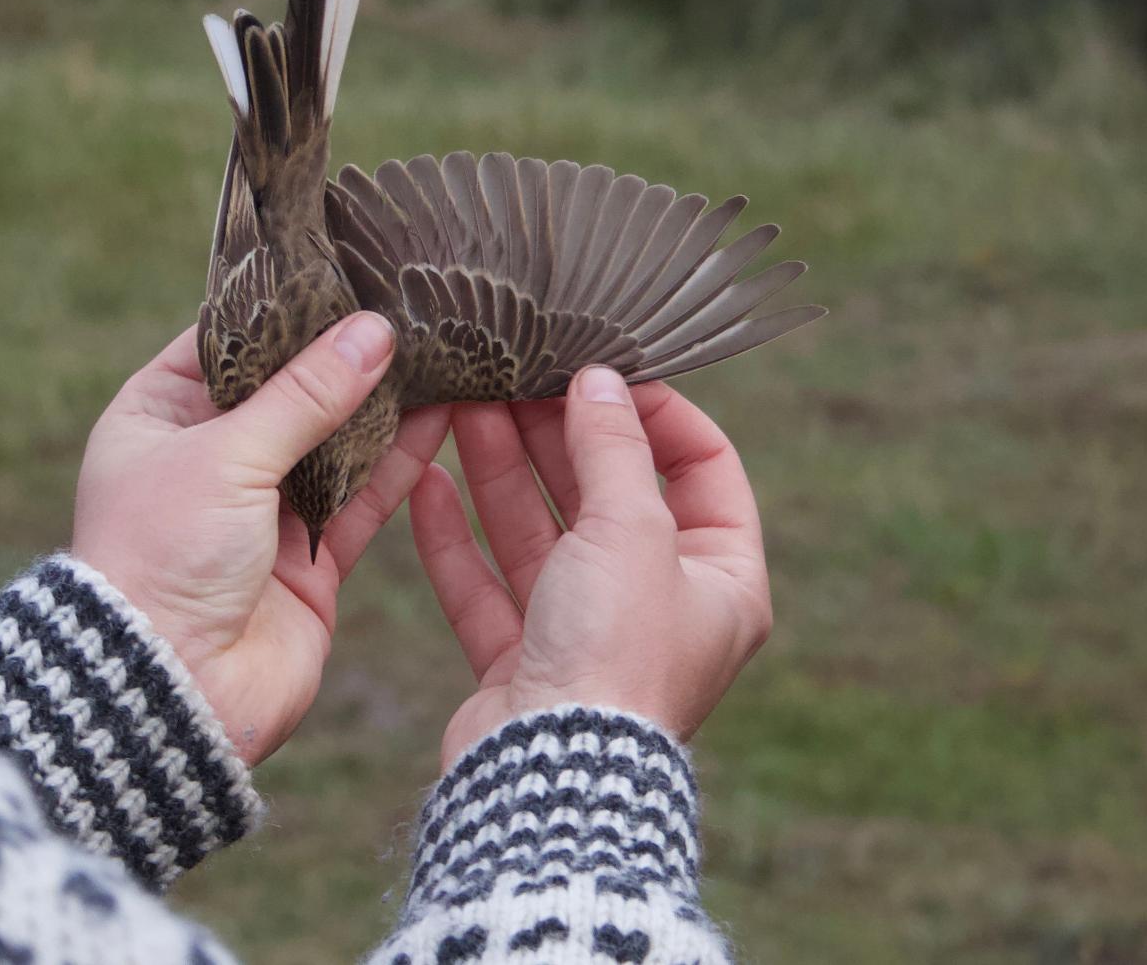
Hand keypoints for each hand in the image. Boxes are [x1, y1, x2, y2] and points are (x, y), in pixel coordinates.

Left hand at [72, 315, 448, 765]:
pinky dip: (400, 461)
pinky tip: (447, 416)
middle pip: (289, 388)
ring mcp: (261, 510)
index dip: (284, 308)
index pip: (226, 341)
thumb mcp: (226, 456)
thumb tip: (375, 331)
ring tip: (445, 350)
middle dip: (346, 354)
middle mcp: (209, 458)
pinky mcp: (309, 558)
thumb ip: (306, 394)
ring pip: (335, 439)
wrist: (170, 691)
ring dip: (386, 403)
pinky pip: (363, 495)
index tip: (345, 267)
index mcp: (158, 417)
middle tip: (412, 303)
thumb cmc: (162, 558)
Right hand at [410, 366, 771, 767]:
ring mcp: (588, 635)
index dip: (658, 413)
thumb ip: (613, 448)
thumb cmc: (615, 657)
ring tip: (463, 405)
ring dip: (503, 470)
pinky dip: (458, 537)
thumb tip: (601, 381)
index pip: (704, 469)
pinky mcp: (523, 662)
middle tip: (514, 378)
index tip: (606, 369)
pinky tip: (426, 482)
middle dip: (559, 434)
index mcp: (720, 579)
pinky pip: (489, 585)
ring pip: (543, 534)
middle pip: (609, 495)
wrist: (550, 775)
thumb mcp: (632, 529)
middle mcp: (659, 606)